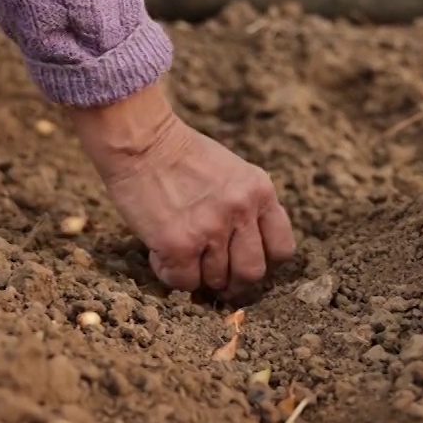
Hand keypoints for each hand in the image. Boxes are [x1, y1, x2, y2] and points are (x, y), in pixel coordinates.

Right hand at [67, 81, 295, 294]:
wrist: (139, 140)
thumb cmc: (179, 155)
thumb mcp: (232, 172)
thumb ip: (246, 206)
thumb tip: (246, 250)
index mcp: (260, 191)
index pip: (282, 248)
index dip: (264, 262)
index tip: (244, 261)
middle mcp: (241, 210)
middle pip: (253, 273)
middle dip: (234, 281)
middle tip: (215, 275)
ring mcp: (211, 228)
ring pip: (216, 280)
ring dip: (197, 274)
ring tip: (180, 251)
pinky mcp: (179, 244)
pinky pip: (183, 282)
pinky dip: (171, 275)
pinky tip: (160, 252)